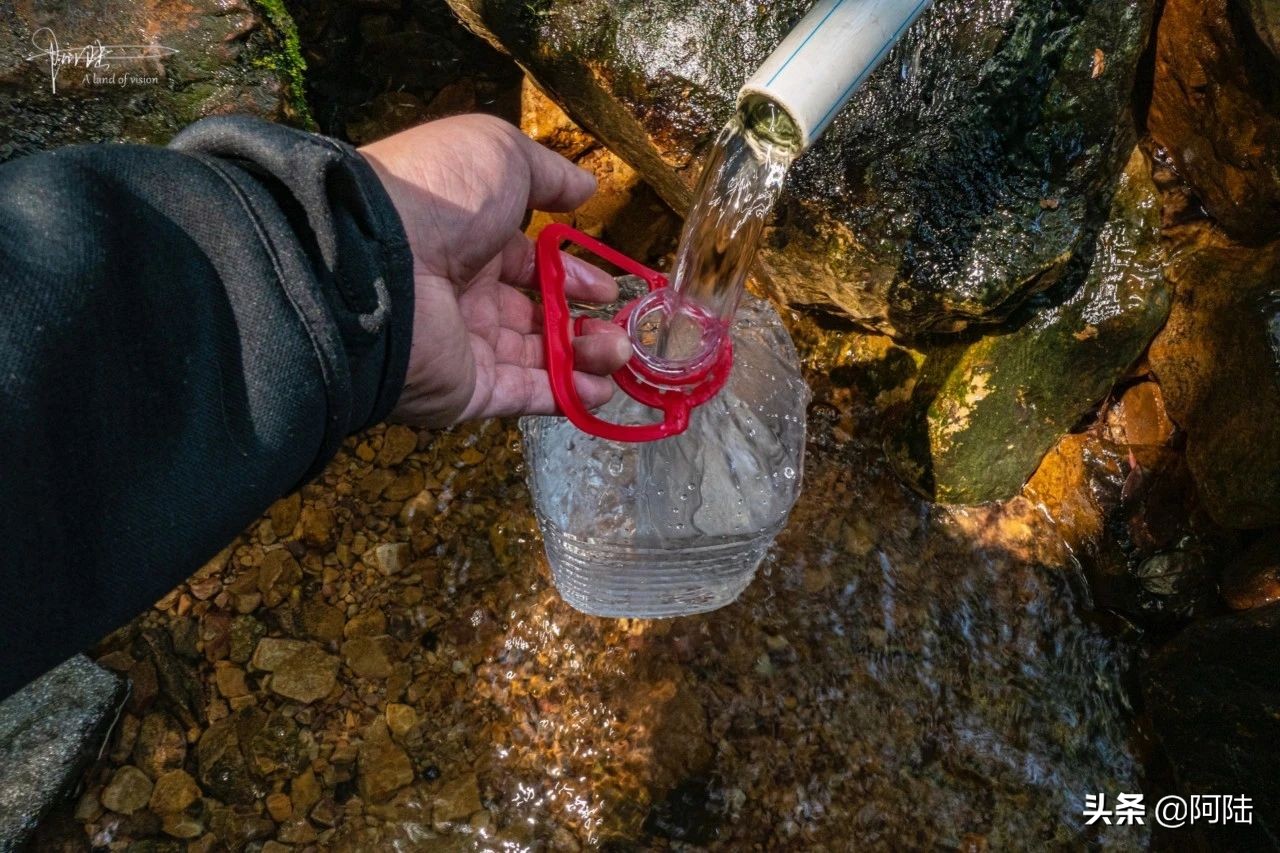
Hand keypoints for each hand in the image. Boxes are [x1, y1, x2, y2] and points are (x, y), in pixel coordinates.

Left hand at [360, 115, 630, 427]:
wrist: (380, 263)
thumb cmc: (439, 197)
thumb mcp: (500, 157)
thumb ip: (549, 175)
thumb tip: (587, 188)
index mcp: (468, 243)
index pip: (529, 266)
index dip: (572, 276)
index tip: (608, 287)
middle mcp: (464, 297)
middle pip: (537, 318)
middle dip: (586, 323)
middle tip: (624, 327)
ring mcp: (464, 347)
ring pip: (537, 359)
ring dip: (586, 358)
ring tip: (622, 353)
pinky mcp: (466, 390)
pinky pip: (523, 395)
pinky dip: (564, 394)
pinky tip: (600, 387)